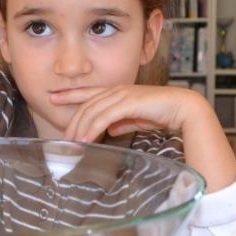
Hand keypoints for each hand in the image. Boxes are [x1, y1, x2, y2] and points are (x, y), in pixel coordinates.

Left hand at [54, 85, 205, 142]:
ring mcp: (122, 95)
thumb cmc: (161, 112)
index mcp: (118, 92)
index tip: (53, 96)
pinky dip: (93, 129)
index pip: (88, 92)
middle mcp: (117, 90)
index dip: (70, 94)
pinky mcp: (129, 103)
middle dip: (72, 121)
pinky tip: (86, 140)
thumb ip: (122, 122)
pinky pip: (104, 117)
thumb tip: (110, 131)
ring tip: (72, 144)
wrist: (182, 108)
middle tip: (63, 139)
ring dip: (80, 128)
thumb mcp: (136, 119)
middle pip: (86, 104)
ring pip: (92, 111)